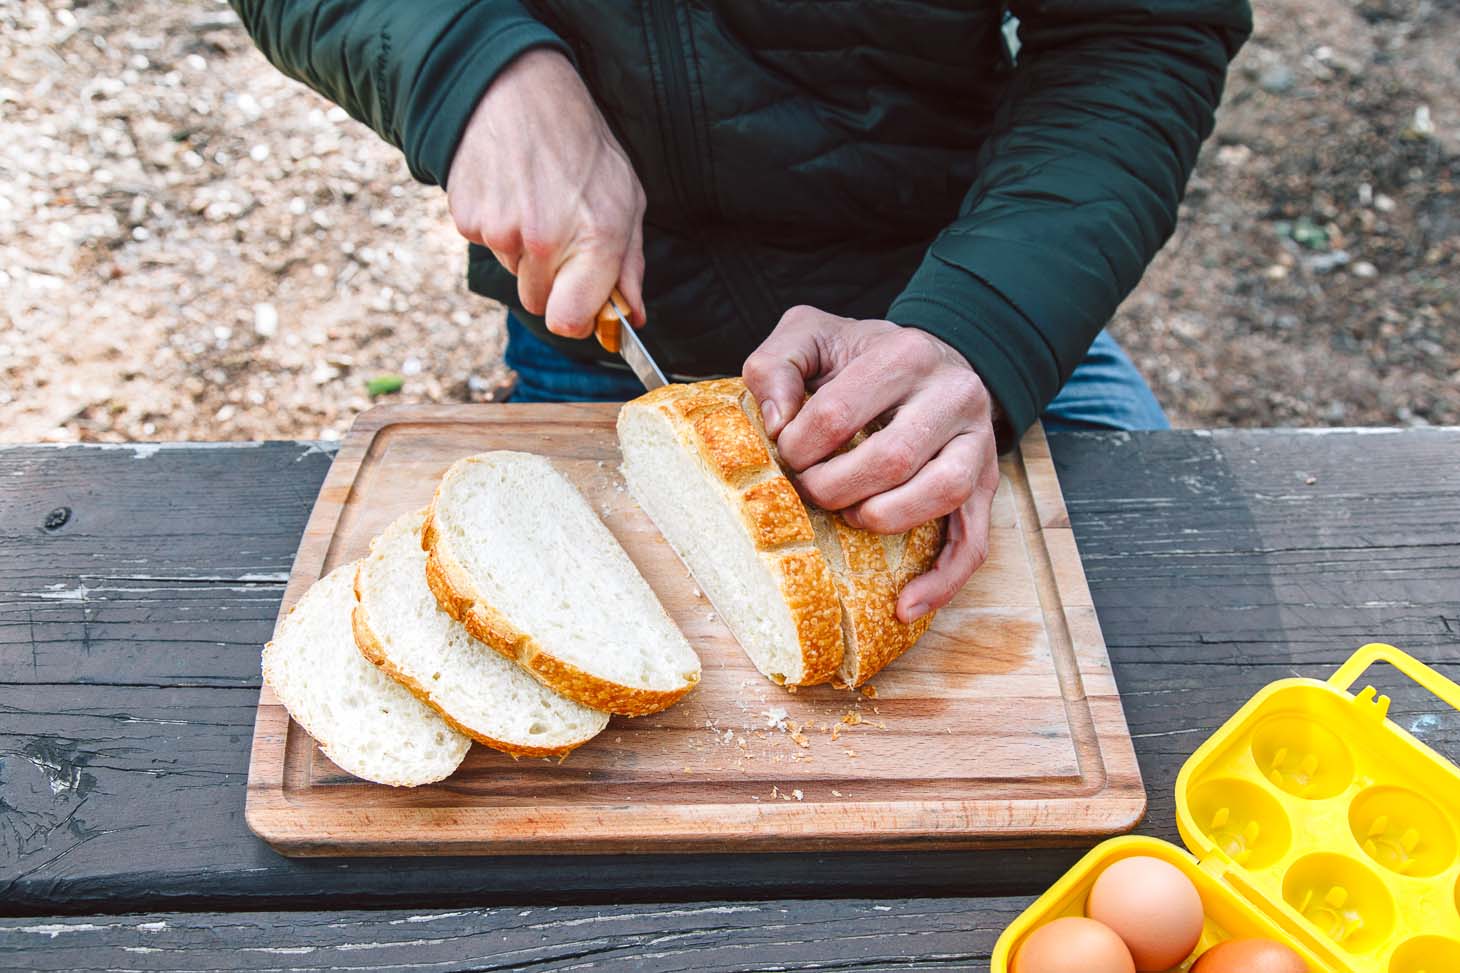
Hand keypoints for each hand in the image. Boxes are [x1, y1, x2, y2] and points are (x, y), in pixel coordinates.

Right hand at [446, 49, 645, 337]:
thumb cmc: (581, 145)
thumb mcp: (625, 199)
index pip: (570, 322)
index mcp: (595, 240)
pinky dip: (496, 226)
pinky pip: (485, 246)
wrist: (517, 90)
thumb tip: (632, 316)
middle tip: (560, 233)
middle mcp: (546, 242)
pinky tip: (510, 190)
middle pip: (539, 303)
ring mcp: (502, 232)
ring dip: (523, 250)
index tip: (580, 306)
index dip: (575, 320)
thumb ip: (629, 265)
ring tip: (535, 199)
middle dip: (552, 281)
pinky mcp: (468, 220)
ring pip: (513, 272)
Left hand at [743, 306, 1000, 621]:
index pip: (838, 413)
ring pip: (942, 493)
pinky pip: (974, 542)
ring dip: (884, 519)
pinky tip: (906, 605)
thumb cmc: (860, 356)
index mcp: (905, 354)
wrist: (927, 357)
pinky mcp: (986, 485)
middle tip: (810, 489)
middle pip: (891, 458)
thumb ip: (778, 364)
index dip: (799, 446)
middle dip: (834, 487)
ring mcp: (977, 443)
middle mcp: (953, 395)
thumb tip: (776, 422)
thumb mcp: (811, 335)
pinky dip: (942, 580)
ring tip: (851, 517)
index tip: (786, 453)